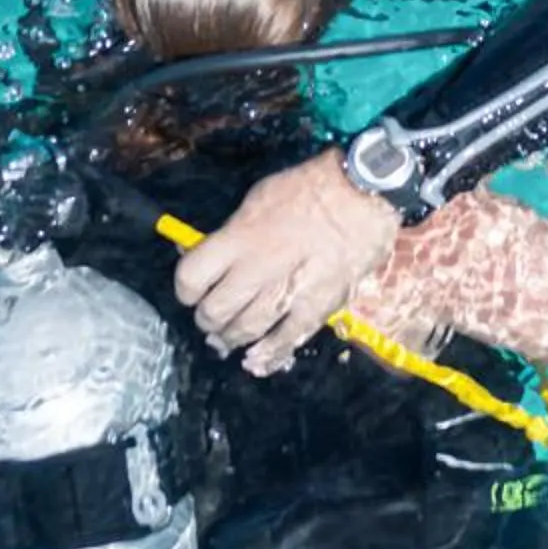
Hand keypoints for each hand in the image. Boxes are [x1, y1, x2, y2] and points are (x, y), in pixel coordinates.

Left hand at [174, 149, 400, 374]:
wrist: (362, 194)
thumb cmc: (308, 188)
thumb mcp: (258, 198)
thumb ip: (231, 231)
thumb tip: (205, 252)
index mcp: (238, 237)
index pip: (191, 276)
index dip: (186, 289)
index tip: (191, 291)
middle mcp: (256, 268)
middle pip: (214, 310)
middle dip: (207, 319)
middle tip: (211, 318)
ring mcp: (286, 291)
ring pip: (244, 330)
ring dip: (231, 338)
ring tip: (227, 338)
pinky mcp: (315, 307)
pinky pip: (285, 341)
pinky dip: (267, 355)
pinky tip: (255, 360)